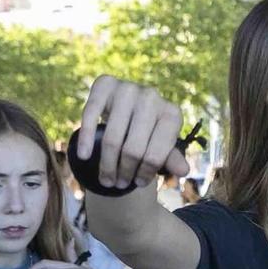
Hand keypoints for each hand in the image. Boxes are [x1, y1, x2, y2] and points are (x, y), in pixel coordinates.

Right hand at [76, 75, 189, 190]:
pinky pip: (91, 116)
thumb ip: (171, 158)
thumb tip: (183, 171)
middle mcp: (151, 97)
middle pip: (133, 149)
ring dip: (107, 165)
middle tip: (119, 184)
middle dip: (125, 172)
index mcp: (171, 114)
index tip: (138, 183)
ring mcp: (127, 89)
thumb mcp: (162, 143)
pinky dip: (86, 139)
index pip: (156, 154)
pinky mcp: (104, 84)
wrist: (130, 103)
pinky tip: (84, 156)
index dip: (145, 173)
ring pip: (113, 139)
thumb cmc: (149, 130)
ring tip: (107, 180)